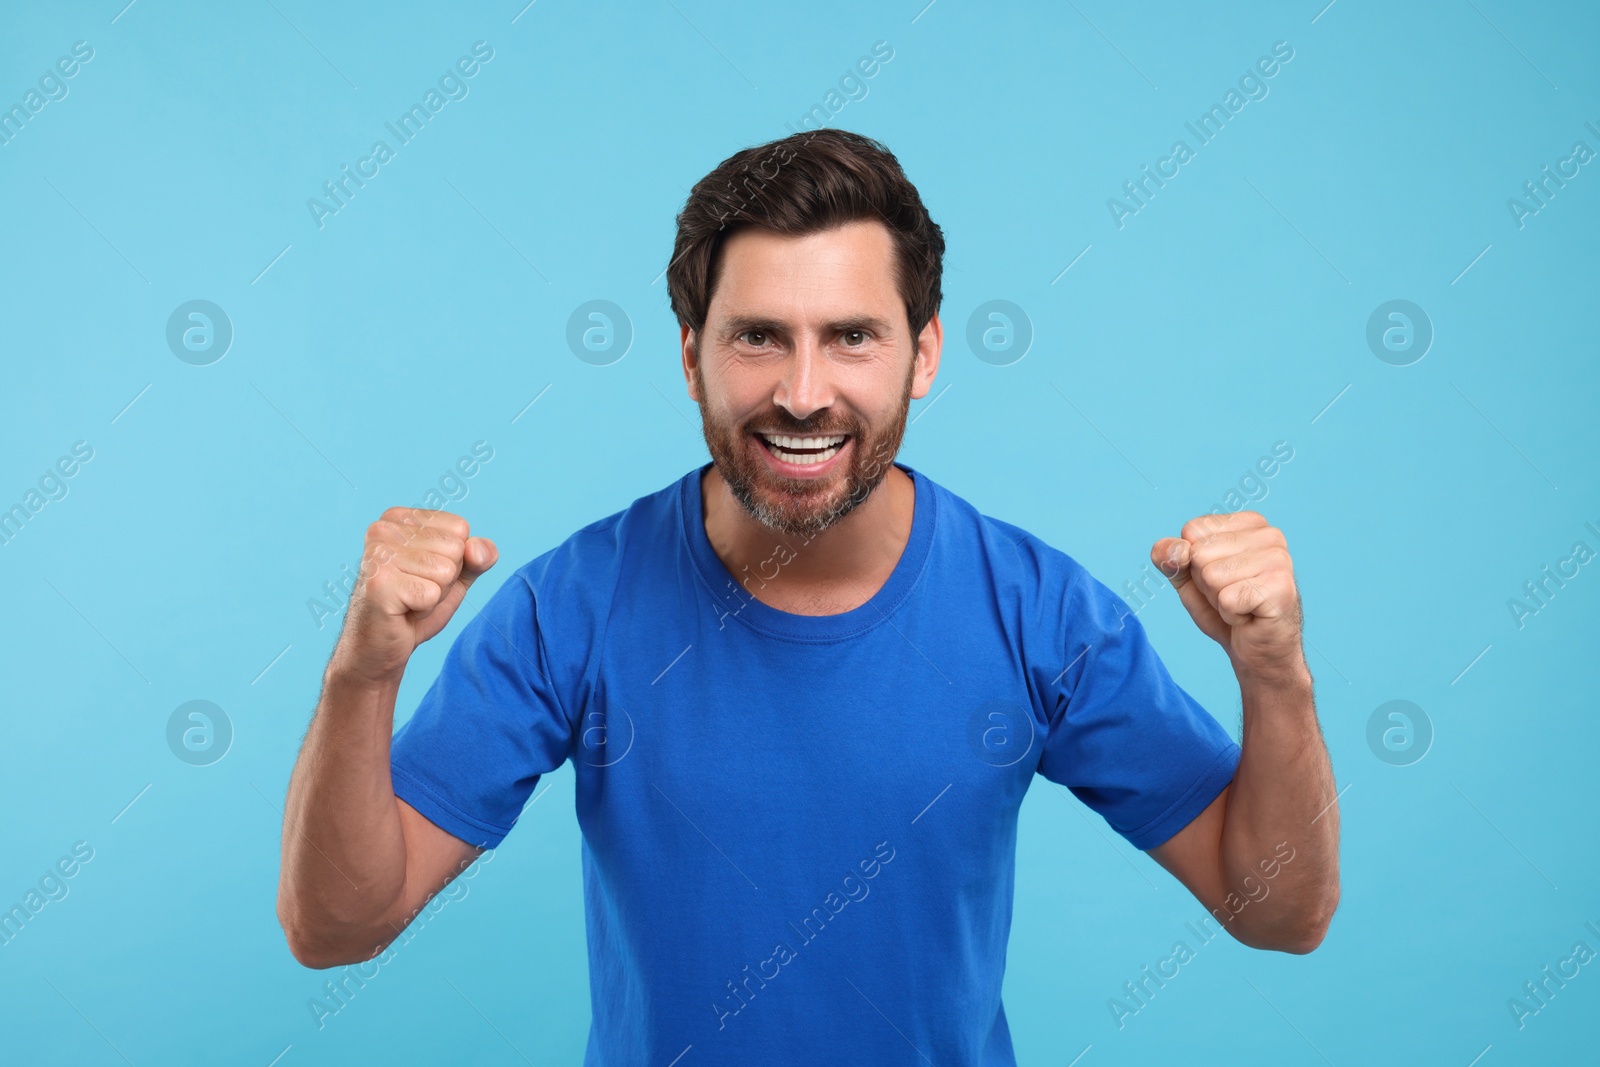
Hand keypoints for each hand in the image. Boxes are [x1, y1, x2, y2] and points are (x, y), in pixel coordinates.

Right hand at [332, 507, 497, 684]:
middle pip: (454, 549)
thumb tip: (478, 548)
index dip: (453, 560)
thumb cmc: (415, 607)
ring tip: (408, 601)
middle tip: (415, 592)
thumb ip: (478, 557)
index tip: (424, 575)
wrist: (379, 647)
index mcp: (399, 518)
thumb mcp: (456, 577)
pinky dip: (424, 610)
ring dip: (433, 596)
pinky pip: (431, 594)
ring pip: (445, 572)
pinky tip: (401, 611)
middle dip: (444, 580)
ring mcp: (377, 554)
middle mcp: (382, 528)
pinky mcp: (378, 583)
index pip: (460, 528)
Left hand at [1151, 510, 1305, 681]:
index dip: (1193, 563)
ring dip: (1218, 600)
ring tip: (1241, 605)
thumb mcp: (1187, 579)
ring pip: (1212, 576)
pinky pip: (1227, 599)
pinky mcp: (1281, 587)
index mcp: (1249, 522)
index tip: (1220, 578)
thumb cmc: (1226, 610)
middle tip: (1232, 596)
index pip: (1192, 530)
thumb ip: (1169, 557)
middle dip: (1206, 584)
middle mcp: (1269, 534)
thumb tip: (1174, 549)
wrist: (1259, 653)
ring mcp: (1279, 559)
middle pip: (1199, 553)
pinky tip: (1250, 616)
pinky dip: (1230, 615)